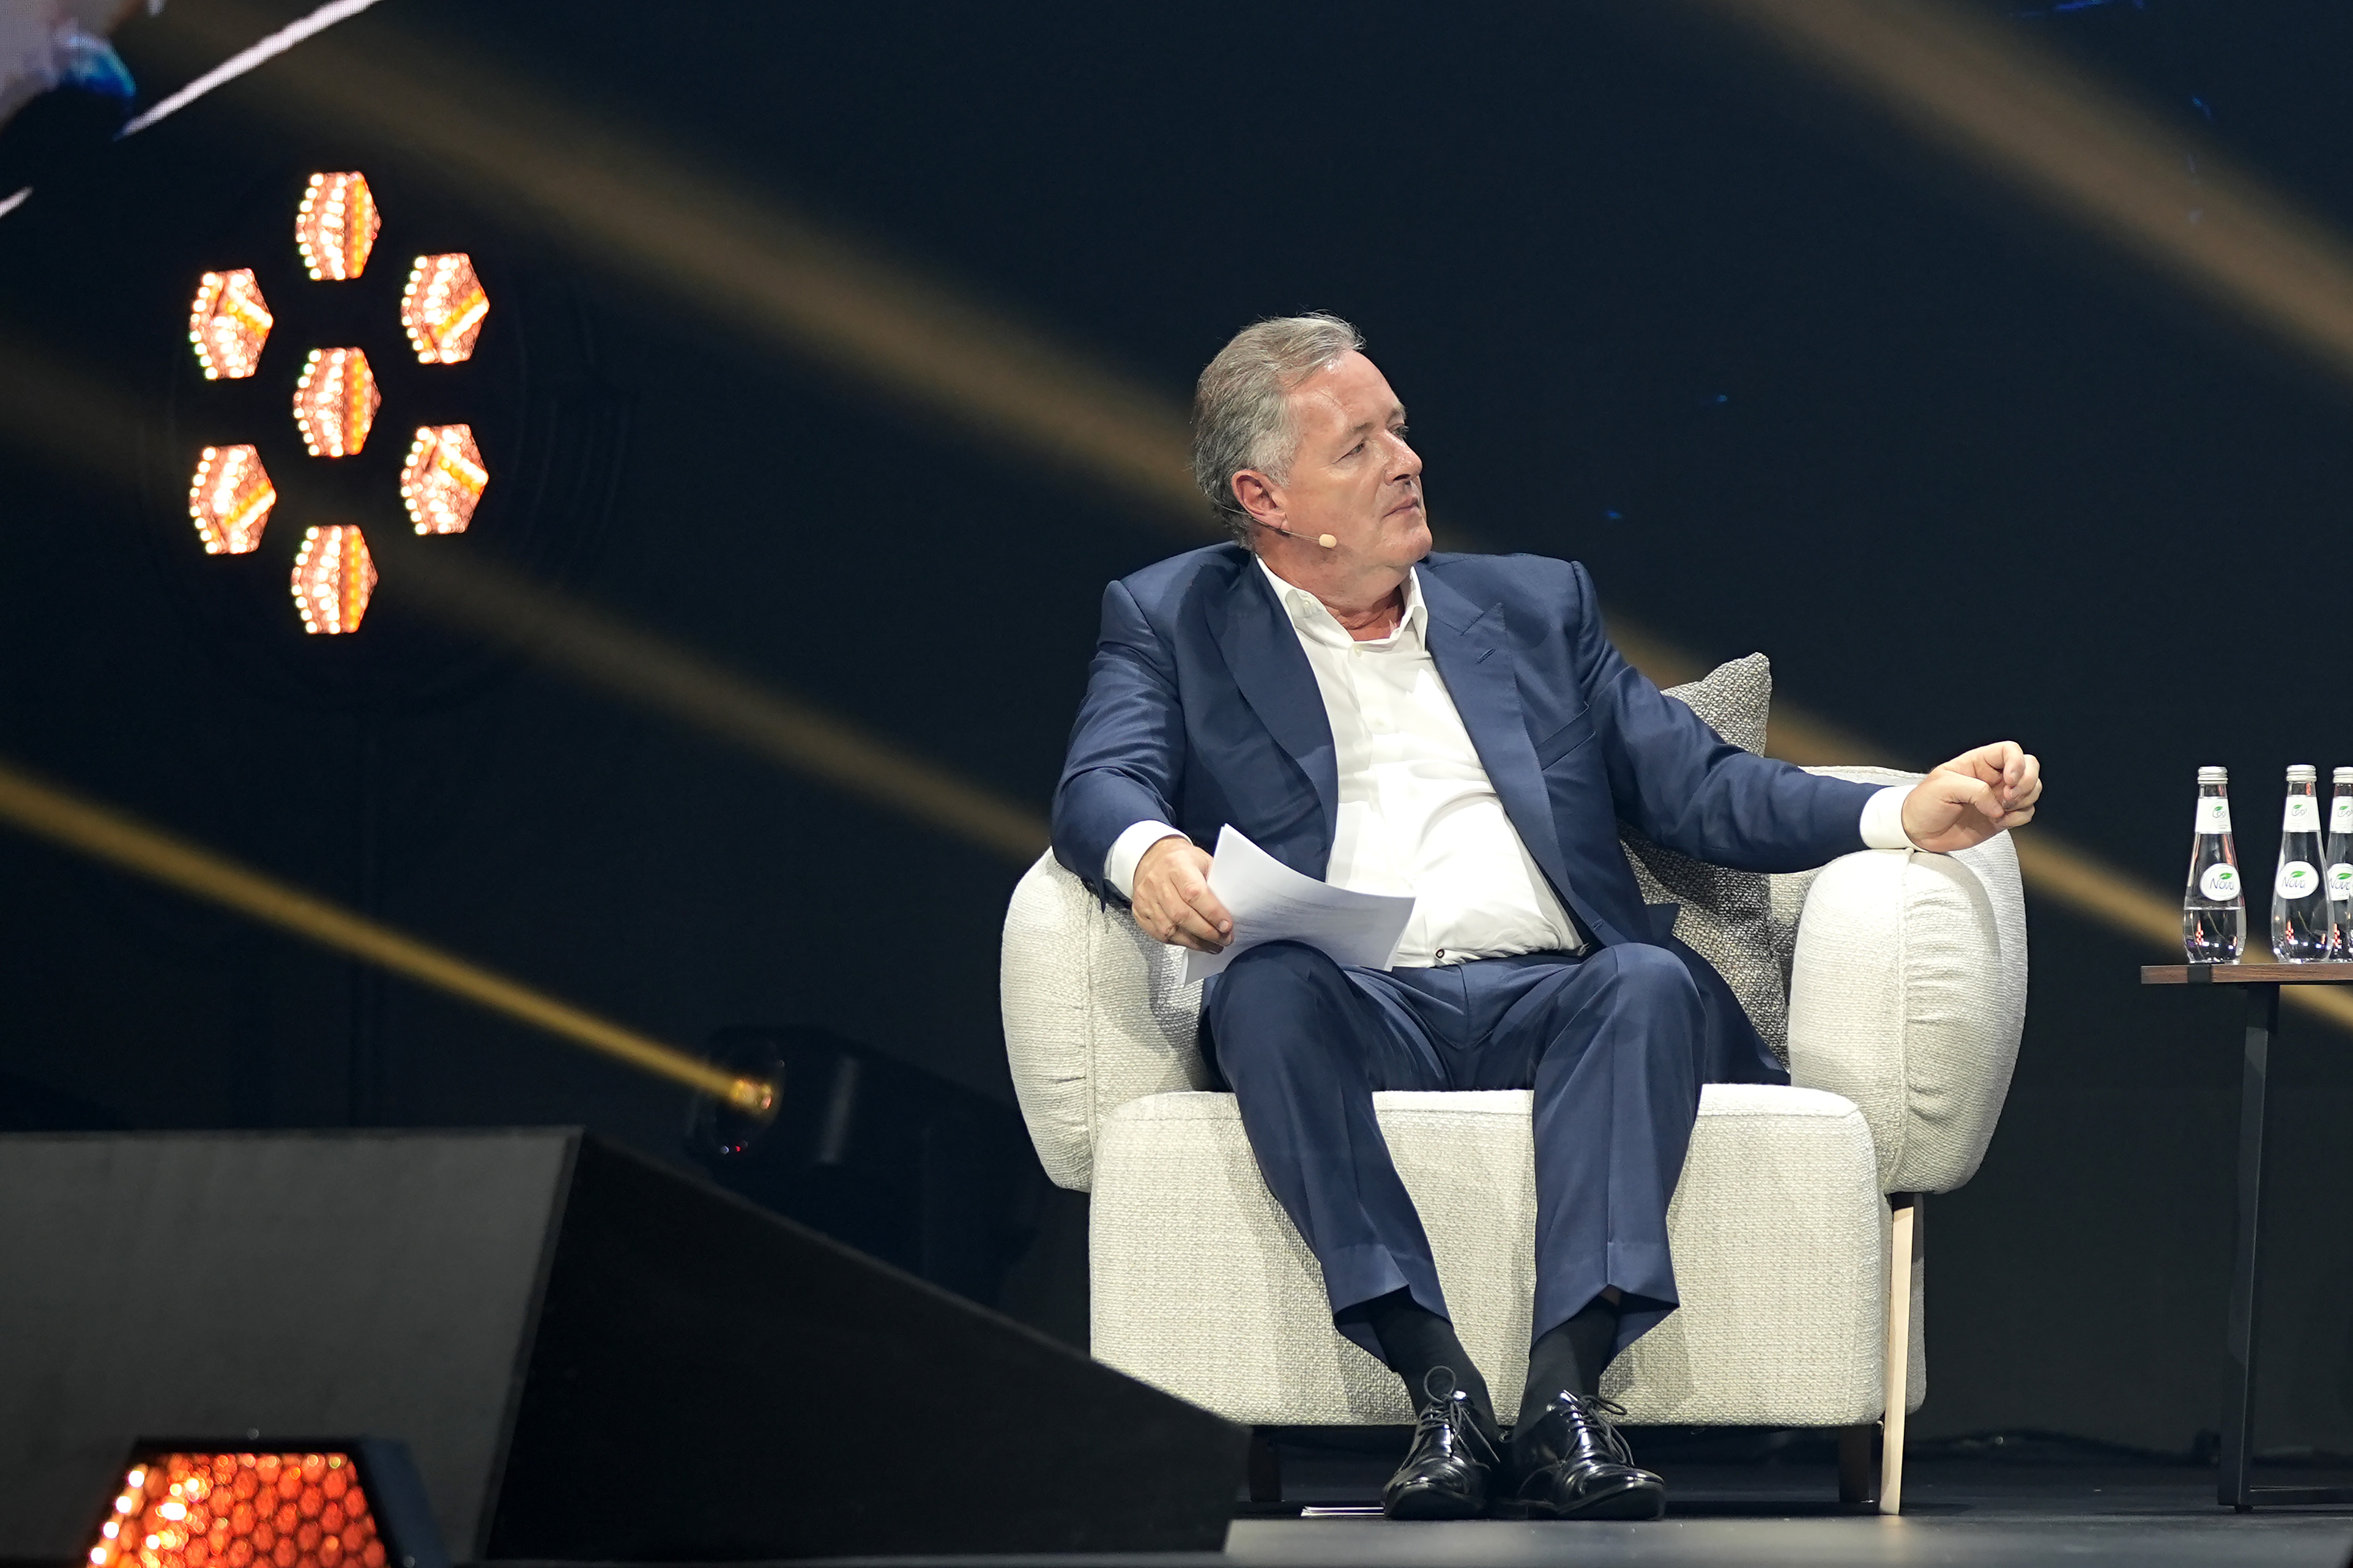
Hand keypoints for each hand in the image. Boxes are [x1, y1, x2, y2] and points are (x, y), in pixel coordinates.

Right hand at [1131, 836, 1232, 952]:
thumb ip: (1215, 883)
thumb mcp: (1202, 861)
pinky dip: (1179, 942)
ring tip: (1212, 946)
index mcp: (1176, 865)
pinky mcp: (1140, 913)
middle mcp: (1157, 882)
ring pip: (1170, 929)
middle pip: (1182, 915)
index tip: (1227, 926)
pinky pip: (1160, 934)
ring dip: (1195, 942)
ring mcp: (1146, 899)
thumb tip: (1231, 909)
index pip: (1194, 893)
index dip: (1212, 913)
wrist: (1150, 857)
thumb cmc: (1180, 860)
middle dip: (1207, 932)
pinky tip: (1193, 942)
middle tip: (1224, 940)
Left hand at [1900, 741, 2041, 852]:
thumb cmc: (1924, 804)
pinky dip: (2019, 817)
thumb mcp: (1943, 787)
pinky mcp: (2002, 817)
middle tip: (2008, 797)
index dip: (2017, 762)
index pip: (2011, 750)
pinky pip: (2026, 813)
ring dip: (2024, 800)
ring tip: (1999, 810)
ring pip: (2032, 790)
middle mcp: (1993, 777)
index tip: (2009, 780)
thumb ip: (1975, 790)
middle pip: (2030, 768)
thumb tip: (1998, 806)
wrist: (1918, 832)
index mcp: (1978, 762)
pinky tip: (1999, 821)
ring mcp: (1999, 797)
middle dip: (2027, 782)